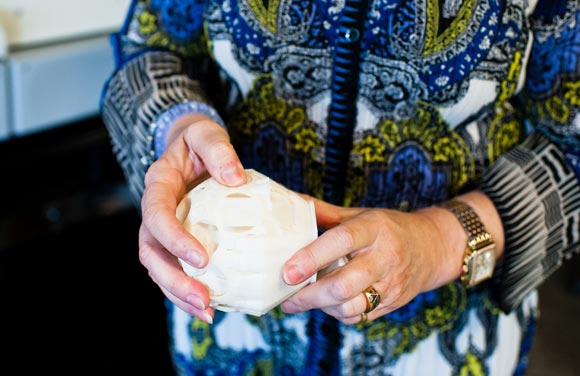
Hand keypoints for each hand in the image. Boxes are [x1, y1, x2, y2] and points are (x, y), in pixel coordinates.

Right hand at [138, 115, 245, 322]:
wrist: (191, 147)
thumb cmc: (199, 141)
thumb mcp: (207, 134)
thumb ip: (218, 150)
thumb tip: (235, 179)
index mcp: (158, 186)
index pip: (156, 216)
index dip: (174, 240)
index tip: (202, 259)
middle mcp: (154, 211)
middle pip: (151, 253)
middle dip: (174, 281)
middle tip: (203, 300)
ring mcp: (163, 229)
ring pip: (159, 268)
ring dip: (179, 294)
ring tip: (208, 312)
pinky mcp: (176, 241)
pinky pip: (175, 269)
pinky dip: (188, 290)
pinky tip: (213, 305)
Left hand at [280, 197, 466, 324]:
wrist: (431, 247)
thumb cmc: (386, 228)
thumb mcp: (358, 214)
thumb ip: (323, 211)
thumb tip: (288, 200)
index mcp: (374, 227)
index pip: (342, 241)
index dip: (312, 257)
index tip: (287, 272)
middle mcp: (385, 256)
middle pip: (344, 284)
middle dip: (310, 295)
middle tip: (286, 297)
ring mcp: (391, 283)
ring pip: (350, 306)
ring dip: (320, 307)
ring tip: (302, 300)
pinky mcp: (392, 303)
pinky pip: (358, 316)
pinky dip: (336, 313)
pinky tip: (326, 303)